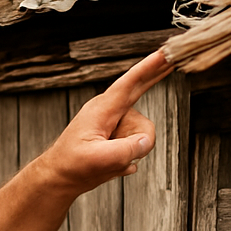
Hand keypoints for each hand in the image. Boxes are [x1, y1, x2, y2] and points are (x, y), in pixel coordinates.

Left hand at [40, 50, 173, 193]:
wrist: (59, 178)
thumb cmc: (71, 166)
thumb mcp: (96, 160)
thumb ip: (124, 151)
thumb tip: (145, 143)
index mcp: (102, 109)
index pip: (130, 83)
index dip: (150, 67)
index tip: (166, 52)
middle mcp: (110, 112)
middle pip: (141, 91)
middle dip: (156, 77)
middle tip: (171, 63)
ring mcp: (115, 125)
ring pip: (143, 135)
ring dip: (130, 153)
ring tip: (108, 161)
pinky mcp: (118, 138)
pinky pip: (138, 147)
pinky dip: (128, 159)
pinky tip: (111, 165)